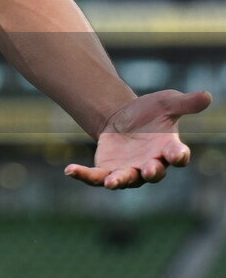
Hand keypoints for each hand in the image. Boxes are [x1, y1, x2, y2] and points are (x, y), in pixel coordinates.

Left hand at [65, 89, 211, 188]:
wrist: (122, 119)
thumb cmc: (149, 114)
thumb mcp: (166, 103)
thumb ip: (185, 103)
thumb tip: (208, 95)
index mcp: (167, 149)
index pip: (177, 155)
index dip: (179, 155)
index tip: (178, 154)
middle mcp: (150, 165)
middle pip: (153, 173)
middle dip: (152, 172)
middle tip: (149, 170)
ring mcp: (128, 170)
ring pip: (125, 179)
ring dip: (119, 181)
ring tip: (111, 182)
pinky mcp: (107, 170)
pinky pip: (95, 177)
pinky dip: (83, 175)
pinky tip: (70, 170)